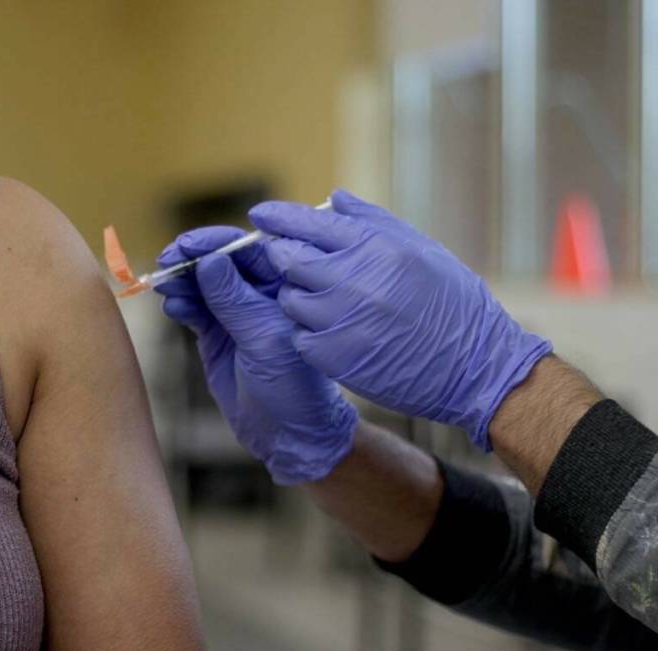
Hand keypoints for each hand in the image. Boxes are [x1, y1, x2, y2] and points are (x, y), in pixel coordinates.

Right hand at [156, 226, 357, 483]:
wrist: (286, 434)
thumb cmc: (293, 386)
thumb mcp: (264, 338)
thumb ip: (235, 300)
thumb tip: (209, 261)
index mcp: (285, 287)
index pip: (249, 249)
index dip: (217, 242)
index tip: (187, 245)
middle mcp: (260, 294)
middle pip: (220, 262)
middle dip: (192, 259)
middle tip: (166, 262)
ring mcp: (235, 313)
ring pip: (202, 284)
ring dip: (182, 281)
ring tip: (165, 286)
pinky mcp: (216, 334)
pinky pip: (194, 309)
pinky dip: (181, 304)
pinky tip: (172, 306)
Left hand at [254, 190, 552, 449]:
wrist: (474, 368)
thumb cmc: (453, 304)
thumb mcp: (422, 249)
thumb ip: (372, 221)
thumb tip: (333, 199)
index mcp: (374, 247)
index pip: (308, 223)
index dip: (279, 217)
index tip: (260, 214)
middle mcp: (351, 280)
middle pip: (288, 259)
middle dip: (284, 256)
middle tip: (292, 260)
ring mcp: (338, 320)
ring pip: (289, 299)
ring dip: (300, 297)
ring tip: (331, 303)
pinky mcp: (333, 356)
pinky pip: (299, 335)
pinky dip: (310, 333)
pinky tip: (337, 333)